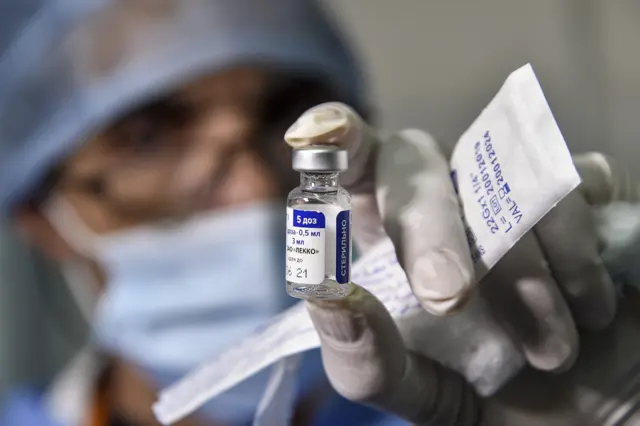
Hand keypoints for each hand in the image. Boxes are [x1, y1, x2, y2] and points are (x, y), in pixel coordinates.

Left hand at [284, 103, 630, 424]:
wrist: (594, 415)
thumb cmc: (495, 399)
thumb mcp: (420, 394)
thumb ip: (367, 360)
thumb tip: (329, 299)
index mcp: (388, 234)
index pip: (353, 163)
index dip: (336, 136)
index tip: (320, 136)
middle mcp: (443, 197)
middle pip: (416, 159)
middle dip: (428, 227)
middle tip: (449, 298)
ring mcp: (512, 188)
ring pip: (499, 175)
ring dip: (524, 270)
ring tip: (549, 350)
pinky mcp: (581, 193)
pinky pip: (576, 183)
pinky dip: (578, 252)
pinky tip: (591, 308)